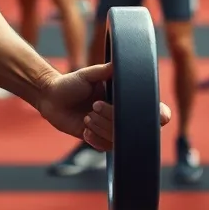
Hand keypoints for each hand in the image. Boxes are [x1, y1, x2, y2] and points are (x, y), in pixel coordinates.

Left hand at [36, 63, 170, 151]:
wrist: (51, 98)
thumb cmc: (70, 83)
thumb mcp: (88, 74)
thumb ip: (104, 70)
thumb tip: (120, 62)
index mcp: (123, 98)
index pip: (150, 111)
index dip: (157, 116)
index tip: (147, 112)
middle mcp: (119, 115)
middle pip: (131, 127)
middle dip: (112, 117)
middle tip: (94, 105)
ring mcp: (109, 128)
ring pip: (117, 138)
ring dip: (101, 127)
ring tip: (87, 116)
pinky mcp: (97, 139)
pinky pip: (105, 147)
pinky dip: (95, 139)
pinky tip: (85, 129)